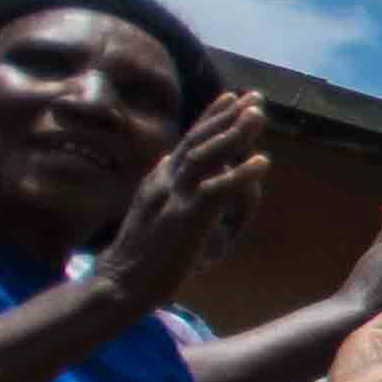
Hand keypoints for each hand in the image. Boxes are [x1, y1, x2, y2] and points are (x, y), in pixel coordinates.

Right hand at [88, 92, 271, 307]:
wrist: (118, 285)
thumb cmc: (136, 256)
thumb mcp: (149, 212)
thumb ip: (161, 186)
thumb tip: (166, 162)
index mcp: (158, 181)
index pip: (187, 142)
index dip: (210, 118)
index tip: (231, 98)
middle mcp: (164, 183)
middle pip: (199, 141)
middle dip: (227, 116)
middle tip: (254, 96)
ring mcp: (174, 199)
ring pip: (207, 157)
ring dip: (234, 134)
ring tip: (258, 115)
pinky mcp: (185, 220)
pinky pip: (216, 192)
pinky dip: (240, 176)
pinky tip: (263, 163)